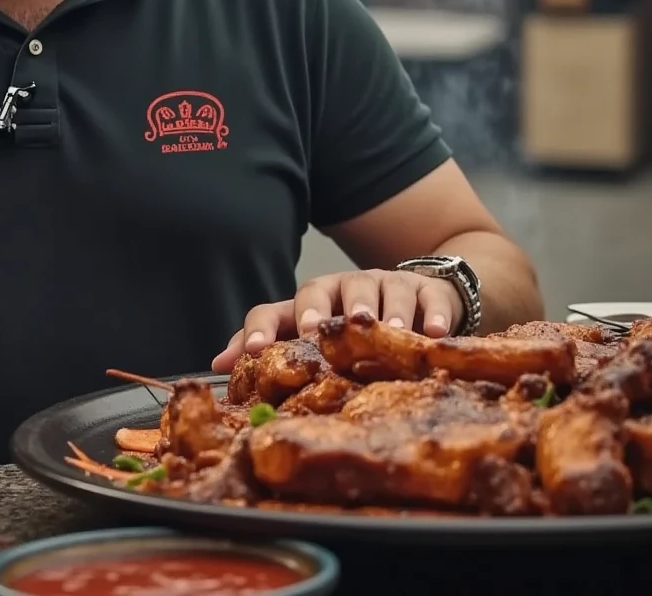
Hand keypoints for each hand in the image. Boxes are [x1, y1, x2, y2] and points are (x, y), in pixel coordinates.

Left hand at [211, 268, 463, 371]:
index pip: (274, 309)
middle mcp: (342, 289)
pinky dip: (433, 314)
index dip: (260, 328)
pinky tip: (433, 333)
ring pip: (379, 290)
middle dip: (322, 308)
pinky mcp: (426, 291)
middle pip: (326, 288)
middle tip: (323, 329)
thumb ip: (270, 351)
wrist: (421, 297)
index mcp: (309, 304)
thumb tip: (218, 365)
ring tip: (387, 331)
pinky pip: (430, 298)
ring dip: (382, 311)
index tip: (254, 351)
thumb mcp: (315, 339)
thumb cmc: (356, 328)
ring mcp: (385, 286)